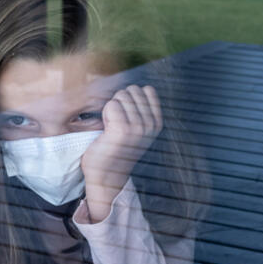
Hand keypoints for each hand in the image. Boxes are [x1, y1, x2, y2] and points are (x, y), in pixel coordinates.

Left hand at [81, 84, 162, 222]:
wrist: (106, 175)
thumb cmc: (116, 149)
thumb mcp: (137, 128)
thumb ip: (141, 108)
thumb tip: (135, 87)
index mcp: (157, 123)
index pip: (148, 90)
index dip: (132, 98)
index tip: (127, 117)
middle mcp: (151, 125)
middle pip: (132, 90)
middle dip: (120, 102)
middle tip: (117, 123)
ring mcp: (138, 127)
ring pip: (121, 96)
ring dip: (111, 108)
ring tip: (112, 127)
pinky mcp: (122, 130)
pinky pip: (111, 105)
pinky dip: (105, 114)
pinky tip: (107, 129)